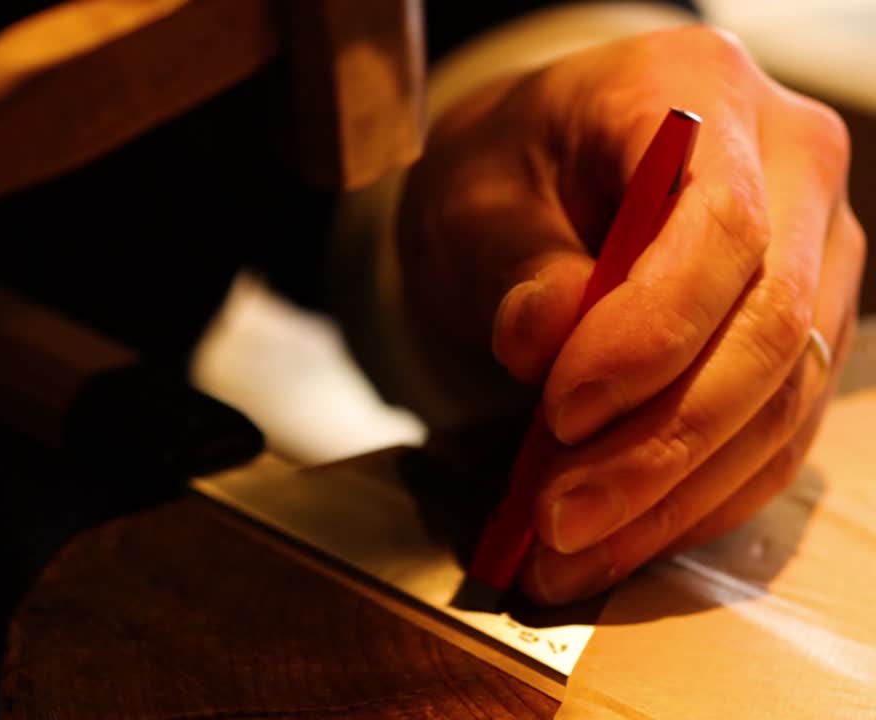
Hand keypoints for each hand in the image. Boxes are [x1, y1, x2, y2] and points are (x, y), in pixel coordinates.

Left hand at [398, 26, 863, 603]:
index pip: (721, 227)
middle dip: (660, 445)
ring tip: (570, 553)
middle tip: (557, 519)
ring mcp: (814, 250)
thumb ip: (514, 265)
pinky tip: (624, 537)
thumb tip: (545, 341)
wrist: (534, 171)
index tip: (561, 411)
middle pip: (769, 325)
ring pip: (782, 397)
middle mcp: (789, 165)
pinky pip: (776, 431)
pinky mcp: (805, 328)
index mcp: (700, 88)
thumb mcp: (475, 198)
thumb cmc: (504, 167)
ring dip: (675, 494)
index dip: (650, 335)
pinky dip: (698, 497)